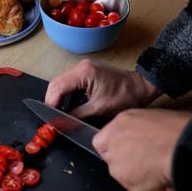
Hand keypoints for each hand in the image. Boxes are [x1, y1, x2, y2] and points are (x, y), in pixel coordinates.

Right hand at [45, 59, 161, 118]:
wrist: (141, 87)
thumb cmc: (126, 95)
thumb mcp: (99, 110)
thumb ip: (77, 116)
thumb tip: (60, 123)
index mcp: (84, 72)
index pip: (57, 87)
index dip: (51, 104)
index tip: (50, 118)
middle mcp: (81, 67)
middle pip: (56, 84)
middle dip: (52, 102)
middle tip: (52, 119)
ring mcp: (83, 69)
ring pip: (61, 84)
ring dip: (58, 99)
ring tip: (59, 115)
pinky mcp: (86, 73)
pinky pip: (69, 84)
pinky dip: (66, 96)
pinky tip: (68, 108)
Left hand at [92, 108, 191, 190]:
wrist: (181, 146)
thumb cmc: (173, 129)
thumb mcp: (149, 117)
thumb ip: (135, 128)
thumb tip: (138, 133)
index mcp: (116, 126)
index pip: (101, 140)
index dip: (115, 145)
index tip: (126, 147)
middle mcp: (113, 145)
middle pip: (112, 157)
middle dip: (127, 159)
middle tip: (145, 157)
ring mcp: (118, 165)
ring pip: (123, 173)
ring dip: (137, 173)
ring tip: (157, 166)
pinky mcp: (128, 182)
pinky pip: (137, 187)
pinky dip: (149, 186)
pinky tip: (161, 175)